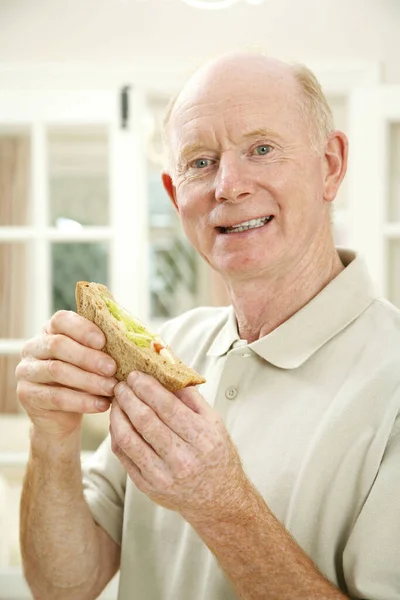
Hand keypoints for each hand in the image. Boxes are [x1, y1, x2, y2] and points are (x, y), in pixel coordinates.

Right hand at [16, 310, 116, 440]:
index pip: (61, 320)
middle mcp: (33, 347)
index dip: (83, 329)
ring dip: (89, 380)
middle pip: (58, 345)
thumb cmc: (83, 380)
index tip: (104, 342)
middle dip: (89, 357)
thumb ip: (102, 348)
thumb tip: (131, 340)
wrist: (62, 417)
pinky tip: (102, 405)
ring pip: (57, 371)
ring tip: (111, 388)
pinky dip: (82, 401)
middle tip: (112, 369)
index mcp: (49, 330)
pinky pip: (56, 397)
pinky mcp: (27, 395)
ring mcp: (26, 371)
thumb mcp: (91, 360)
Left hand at [110, 371, 248, 523]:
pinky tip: (118, 422)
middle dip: (128, 397)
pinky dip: (117, 435)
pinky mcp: (148, 486)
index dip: (147, 388)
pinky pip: (124, 456)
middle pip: (145, 420)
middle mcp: (182, 458)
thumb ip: (190, 396)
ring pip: (129, 438)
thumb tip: (167, 372)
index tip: (135, 375)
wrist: (219, 499)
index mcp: (201, 438)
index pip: (167, 406)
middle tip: (121, 384)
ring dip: (118, 414)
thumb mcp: (214, 422)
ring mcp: (163, 475)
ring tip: (117, 401)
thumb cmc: (217, 456)